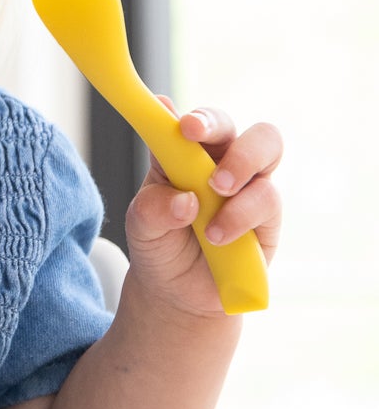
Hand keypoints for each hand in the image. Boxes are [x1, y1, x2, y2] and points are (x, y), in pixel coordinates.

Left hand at [124, 101, 282, 317]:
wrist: (178, 292)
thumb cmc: (159, 245)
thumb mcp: (141, 227)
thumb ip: (153, 207)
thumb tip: (185, 200)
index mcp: (184, 153)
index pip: (195, 122)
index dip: (193, 116)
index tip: (182, 125)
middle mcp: (220, 162)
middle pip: (233, 120)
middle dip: (221, 127)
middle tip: (196, 141)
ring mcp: (248, 185)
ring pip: (266, 151)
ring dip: (236, 171)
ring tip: (209, 209)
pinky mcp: (267, 216)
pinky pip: (267, 200)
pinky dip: (239, 217)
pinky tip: (216, 237)